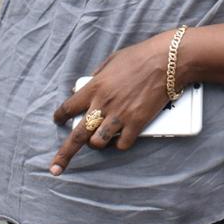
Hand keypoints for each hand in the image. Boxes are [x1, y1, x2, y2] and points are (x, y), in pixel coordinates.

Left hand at [49, 31, 175, 174]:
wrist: (167, 61)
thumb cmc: (140, 56)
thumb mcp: (112, 60)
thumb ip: (98, 75)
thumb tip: (91, 83)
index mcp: (95, 87)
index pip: (69, 107)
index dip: (60, 116)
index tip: (58, 121)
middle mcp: (103, 104)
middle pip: (77, 136)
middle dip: (64, 154)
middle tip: (55, 167)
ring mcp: (120, 116)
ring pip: (98, 143)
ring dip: (96, 144)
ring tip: (98, 140)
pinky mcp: (137, 123)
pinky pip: (122, 144)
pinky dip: (120, 144)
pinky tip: (121, 139)